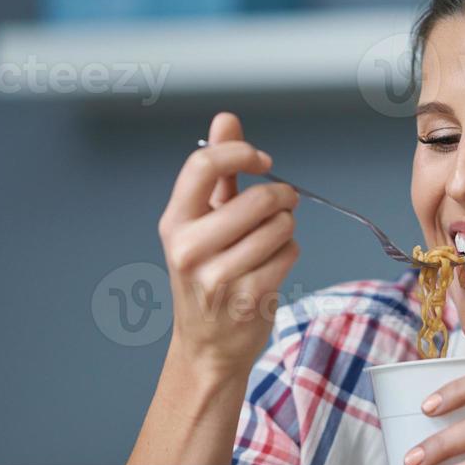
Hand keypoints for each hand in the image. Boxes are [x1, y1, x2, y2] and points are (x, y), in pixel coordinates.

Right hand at [158, 112, 299, 374]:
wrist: (207, 345)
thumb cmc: (207, 275)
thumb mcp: (201, 223)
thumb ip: (217, 171)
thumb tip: (226, 120)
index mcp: (175, 222)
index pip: (204, 165)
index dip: (241, 153)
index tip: (262, 161)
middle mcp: (190, 248)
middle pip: (258, 198)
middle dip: (282, 197)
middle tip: (284, 203)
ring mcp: (219, 276)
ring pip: (280, 226)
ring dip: (286, 229)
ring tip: (270, 242)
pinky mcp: (249, 298)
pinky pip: (289, 253)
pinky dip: (289, 253)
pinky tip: (272, 265)